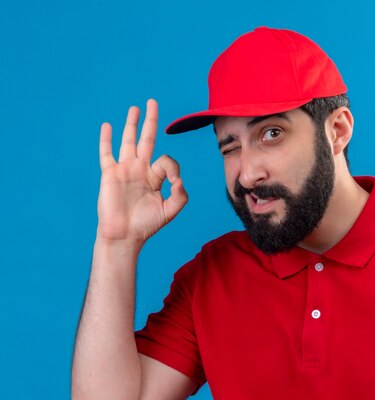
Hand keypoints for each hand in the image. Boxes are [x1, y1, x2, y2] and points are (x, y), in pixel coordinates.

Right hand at [96, 99, 187, 245]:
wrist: (125, 235)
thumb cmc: (147, 224)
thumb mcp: (171, 210)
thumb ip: (180, 194)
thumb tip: (179, 178)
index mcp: (156, 177)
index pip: (167, 161)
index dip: (173, 168)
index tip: (174, 182)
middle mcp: (141, 170)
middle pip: (147, 139)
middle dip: (151, 121)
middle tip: (153, 102)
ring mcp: (125, 170)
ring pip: (128, 141)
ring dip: (131, 124)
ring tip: (135, 108)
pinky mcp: (110, 174)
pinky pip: (107, 153)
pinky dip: (106, 140)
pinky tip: (108, 126)